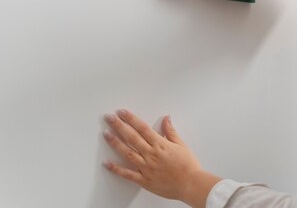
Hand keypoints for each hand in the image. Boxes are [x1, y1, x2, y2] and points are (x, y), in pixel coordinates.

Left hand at [103, 110, 219, 206]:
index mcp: (160, 145)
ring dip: (115, 143)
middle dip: (119, 126)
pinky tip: (106, 163)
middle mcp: (151, 155)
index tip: (122, 112)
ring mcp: (146, 167)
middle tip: (109, 117)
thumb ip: (170, 131)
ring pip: (127, 153)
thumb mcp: (181, 145)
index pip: (142, 128)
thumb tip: (166, 118)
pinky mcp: (144, 180)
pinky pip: (127, 174)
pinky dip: (116, 169)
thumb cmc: (188, 166)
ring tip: (106, 134)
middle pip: (132, 137)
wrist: (191, 185)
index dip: (131, 119)